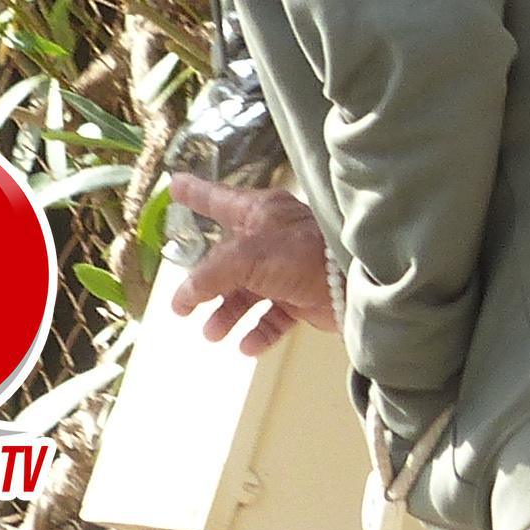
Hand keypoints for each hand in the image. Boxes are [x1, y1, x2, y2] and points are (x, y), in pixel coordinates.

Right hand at [167, 174, 332, 352]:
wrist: (355, 281)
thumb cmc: (301, 254)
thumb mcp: (247, 257)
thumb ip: (211, 274)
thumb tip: (185, 294)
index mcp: (262, 214)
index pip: (220, 200)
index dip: (196, 193)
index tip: (175, 184)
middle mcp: (273, 239)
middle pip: (228, 260)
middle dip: (206, 286)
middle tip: (182, 308)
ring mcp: (288, 269)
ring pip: (247, 293)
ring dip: (227, 315)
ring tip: (214, 334)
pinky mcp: (303, 297)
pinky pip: (274, 317)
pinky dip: (259, 332)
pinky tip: (248, 346)